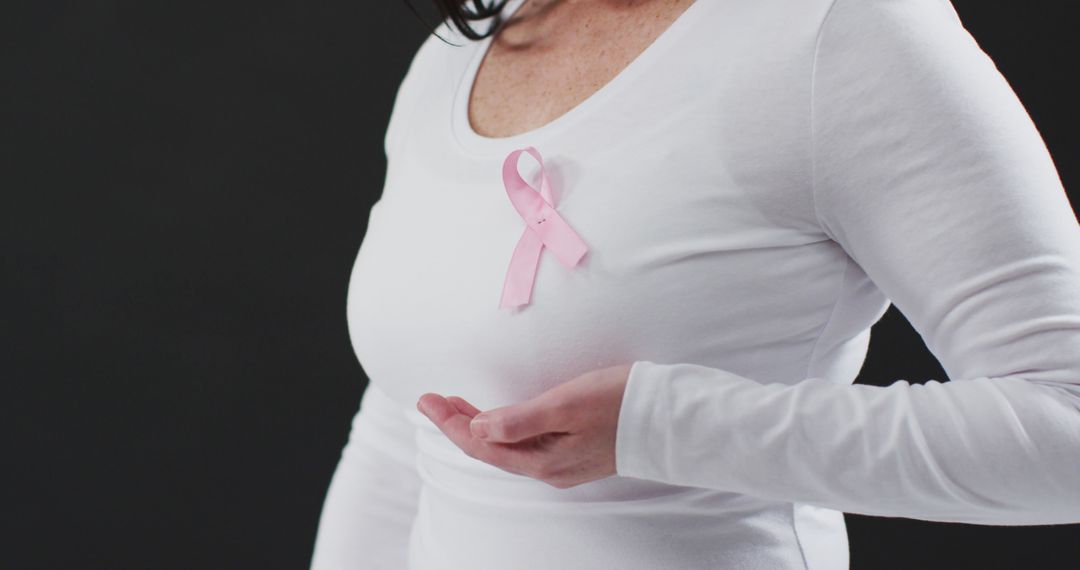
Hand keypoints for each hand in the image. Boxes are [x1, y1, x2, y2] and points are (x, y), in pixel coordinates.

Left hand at [416, 362, 633, 488]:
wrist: (669, 416)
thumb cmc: (619, 402)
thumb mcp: (566, 405)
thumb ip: (520, 419)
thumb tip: (478, 427)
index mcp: (542, 459)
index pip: (481, 443)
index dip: (450, 423)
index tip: (426, 399)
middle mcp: (549, 468)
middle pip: (489, 448)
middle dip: (457, 423)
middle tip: (430, 399)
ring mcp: (563, 462)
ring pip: (506, 447)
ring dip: (478, 424)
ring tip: (454, 404)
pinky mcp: (575, 451)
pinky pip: (524, 444)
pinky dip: (502, 427)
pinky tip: (498, 415)